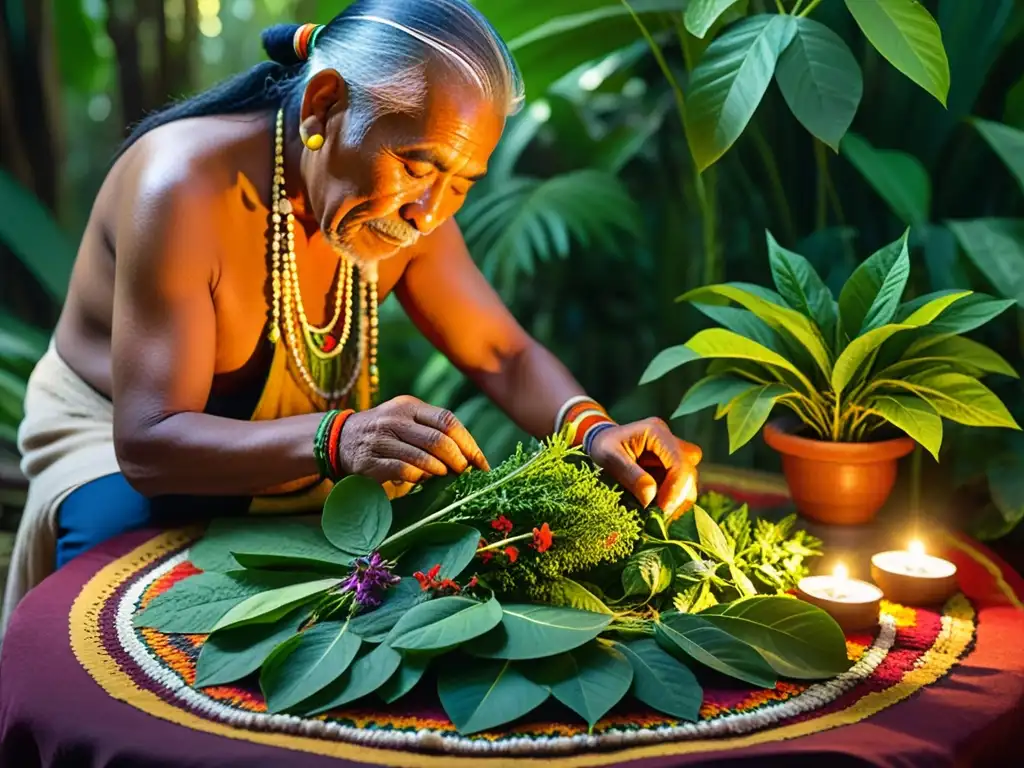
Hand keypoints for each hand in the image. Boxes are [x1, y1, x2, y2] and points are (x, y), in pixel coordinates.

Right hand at [337, 395, 488, 484]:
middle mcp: (395, 419)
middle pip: (438, 439)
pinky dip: (418, 477)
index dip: (469, 443)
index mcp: (410, 406)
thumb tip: (470, 457)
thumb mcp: (406, 421)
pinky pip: (402, 469)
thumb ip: (432, 432)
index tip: (481, 463)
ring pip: (422, 455)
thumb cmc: (384, 434)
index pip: (448, 420)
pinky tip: (421, 480)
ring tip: (446, 475)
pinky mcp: (370, 461)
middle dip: (458, 458)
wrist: (337, 440)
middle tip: (464, 471)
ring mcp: (381, 439)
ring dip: (440, 469)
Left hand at [587, 417, 701, 518]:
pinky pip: (681, 484)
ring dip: (678, 498)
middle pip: (689, 469)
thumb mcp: (609, 457)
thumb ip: (629, 475)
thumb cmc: (602, 445)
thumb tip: (650, 498)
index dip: (676, 487)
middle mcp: (670, 440)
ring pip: (690, 478)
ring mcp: (673, 452)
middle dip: (679, 494)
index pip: (679, 461)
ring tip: (660, 513)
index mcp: (657, 432)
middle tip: (661, 514)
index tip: (663, 508)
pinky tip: (660, 509)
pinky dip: (674, 498)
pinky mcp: (671, 465)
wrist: (601, 439)